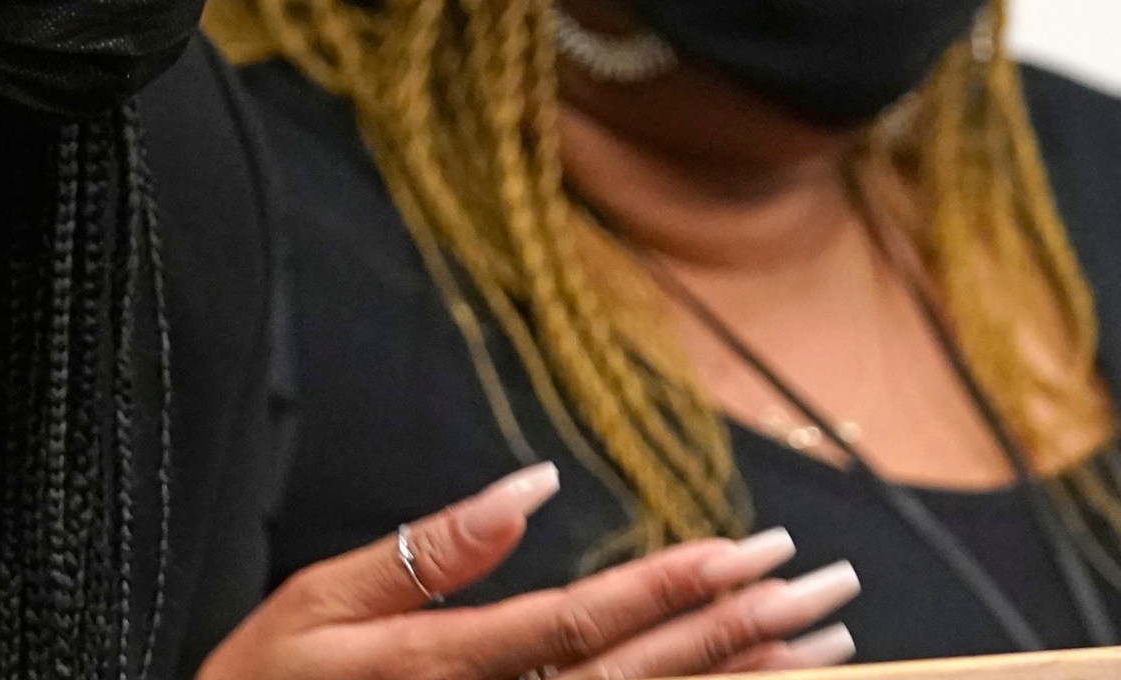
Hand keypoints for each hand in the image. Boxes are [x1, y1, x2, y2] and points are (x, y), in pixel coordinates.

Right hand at [199, 464, 859, 679]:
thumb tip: (531, 486)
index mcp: (444, 664)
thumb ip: (430, 551)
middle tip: (827, 588)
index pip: (587, 620)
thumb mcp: (319, 601)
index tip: (756, 547)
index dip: (678, 585)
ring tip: (824, 644)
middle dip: (743, 629)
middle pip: (642, 676)